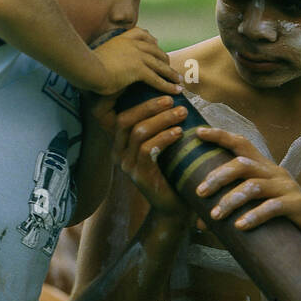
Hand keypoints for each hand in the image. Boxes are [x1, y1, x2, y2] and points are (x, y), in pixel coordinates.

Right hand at [92, 29, 180, 97]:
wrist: (86, 69)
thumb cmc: (85, 65)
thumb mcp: (95, 54)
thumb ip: (104, 54)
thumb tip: (102, 59)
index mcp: (121, 39)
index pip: (141, 34)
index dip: (151, 40)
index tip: (156, 44)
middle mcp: (132, 45)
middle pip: (155, 49)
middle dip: (164, 59)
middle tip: (171, 67)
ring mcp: (137, 56)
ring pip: (159, 64)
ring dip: (171, 73)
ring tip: (179, 80)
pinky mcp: (138, 69)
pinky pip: (157, 78)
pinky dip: (167, 85)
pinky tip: (175, 91)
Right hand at [113, 95, 191, 219]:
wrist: (174, 207)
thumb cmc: (171, 172)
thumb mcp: (162, 146)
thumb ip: (159, 128)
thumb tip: (172, 98)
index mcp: (121, 144)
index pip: (122, 115)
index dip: (139, 103)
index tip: (161, 93)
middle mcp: (118, 154)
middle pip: (126, 120)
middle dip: (150, 107)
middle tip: (172, 100)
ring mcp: (127, 166)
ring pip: (138, 132)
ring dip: (162, 120)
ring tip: (181, 113)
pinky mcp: (139, 176)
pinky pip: (147, 150)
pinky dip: (164, 137)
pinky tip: (179, 132)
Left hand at [192, 128, 300, 250]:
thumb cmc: (280, 220)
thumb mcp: (254, 208)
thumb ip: (230, 209)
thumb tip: (197, 220)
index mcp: (264, 168)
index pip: (241, 144)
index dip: (220, 136)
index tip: (198, 132)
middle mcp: (275, 173)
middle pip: (242, 165)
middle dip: (218, 177)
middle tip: (200, 193)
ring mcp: (288, 188)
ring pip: (253, 187)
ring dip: (231, 200)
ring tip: (215, 216)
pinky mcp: (298, 206)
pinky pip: (272, 208)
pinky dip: (254, 216)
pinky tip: (240, 226)